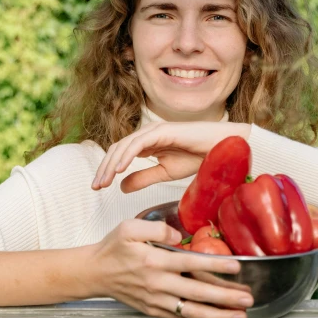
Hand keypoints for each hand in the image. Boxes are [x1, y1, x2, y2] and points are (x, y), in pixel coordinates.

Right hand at [89, 219, 252, 317]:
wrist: (94, 272)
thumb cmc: (112, 249)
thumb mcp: (129, 227)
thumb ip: (156, 227)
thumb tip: (179, 235)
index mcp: (154, 260)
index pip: (191, 263)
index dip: (215, 266)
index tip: (235, 268)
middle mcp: (158, 283)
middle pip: (197, 292)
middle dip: (226, 297)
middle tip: (247, 298)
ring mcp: (157, 300)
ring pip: (192, 311)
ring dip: (218, 315)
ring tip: (239, 315)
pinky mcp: (154, 310)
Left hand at [91, 121, 250, 192]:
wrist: (222, 150)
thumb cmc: (199, 157)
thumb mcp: (166, 173)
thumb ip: (143, 178)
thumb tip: (121, 187)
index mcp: (147, 144)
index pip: (120, 155)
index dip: (107, 170)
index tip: (99, 188)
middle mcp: (147, 135)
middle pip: (117, 150)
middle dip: (104, 168)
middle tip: (95, 187)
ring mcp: (154, 130)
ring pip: (124, 146)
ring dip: (111, 164)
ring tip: (104, 181)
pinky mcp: (163, 131)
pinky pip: (139, 143)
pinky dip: (127, 156)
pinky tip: (119, 170)